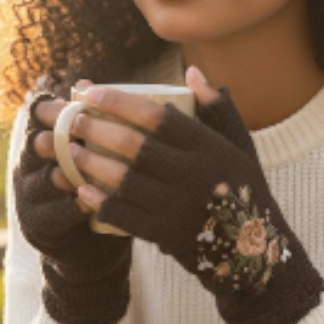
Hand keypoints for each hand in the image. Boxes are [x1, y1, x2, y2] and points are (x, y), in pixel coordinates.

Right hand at [12, 80, 134, 323]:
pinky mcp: (39, 226)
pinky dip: (72, 205)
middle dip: (60, 134)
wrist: (88, 245)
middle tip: (84, 126)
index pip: (38, 117)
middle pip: (37, 144)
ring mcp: (30, 197)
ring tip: (86, 163)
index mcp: (41, 143)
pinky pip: (54, 213)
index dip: (55, 106)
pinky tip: (89, 199)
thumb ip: (91, 123)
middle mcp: (28, 167)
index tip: (81, 98)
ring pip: (44, 178)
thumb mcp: (93, 153)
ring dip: (66, 169)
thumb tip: (89, 82)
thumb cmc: (98, 187)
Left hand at [71, 66, 323, 323]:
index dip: (120, 102)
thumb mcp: (239, 146)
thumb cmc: (241, 189)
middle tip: (71, 119)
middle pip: (135, 146)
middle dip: (96, 129)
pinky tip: (81, 189)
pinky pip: (124, 214)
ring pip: (124, 179)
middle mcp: (195, 174)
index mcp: (210, 147)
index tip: (90, 92)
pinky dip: (100, 200)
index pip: (158, 116)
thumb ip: (217, 109)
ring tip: (71, 150)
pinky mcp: (166, 235)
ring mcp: (179, 207)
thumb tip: (191, 72)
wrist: (252, 251)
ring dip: (91, 163)